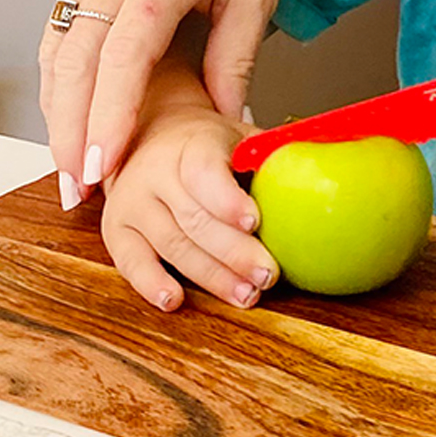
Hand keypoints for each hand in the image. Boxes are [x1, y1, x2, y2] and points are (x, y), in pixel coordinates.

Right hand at [39, 0, 312, 206]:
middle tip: (75, 185)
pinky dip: (61, 66)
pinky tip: (70, 103)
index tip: (102, 170)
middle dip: (68, 129)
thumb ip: (235, 60)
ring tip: (69, 160)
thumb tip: (224, 120)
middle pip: (73, 58)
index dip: (107, 120)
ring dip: (56, 104)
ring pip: (57, 40)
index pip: (121, 59)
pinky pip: (64, 16)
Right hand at [100, 106, 278, 310]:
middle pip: (194, 219)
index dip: (228, 200)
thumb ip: (271, 154)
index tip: (254, 222)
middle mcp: (155, 172)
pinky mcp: (116, 230)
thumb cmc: (208, 145)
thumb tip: (319, 165)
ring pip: (171, 245)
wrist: (151, 136)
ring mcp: (131, 202)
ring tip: (246, 295)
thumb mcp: (239, 136)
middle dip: (234, 252)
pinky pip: (130, 262)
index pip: (204, 173)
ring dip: (210, 276)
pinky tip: (175, 300)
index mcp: (191, 143)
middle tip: (267, 275)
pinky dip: (151, 284)